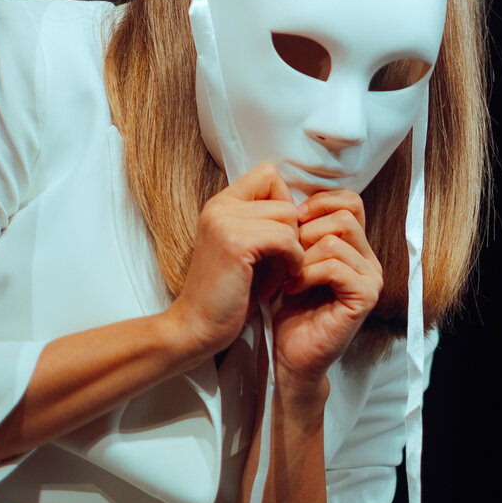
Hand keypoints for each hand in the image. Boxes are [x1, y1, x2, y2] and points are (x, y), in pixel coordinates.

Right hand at [165, 162, 304, 360]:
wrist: (196, 328)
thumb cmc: (228, 293)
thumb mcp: (246, 249)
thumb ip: (263, 223)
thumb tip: (305, 208)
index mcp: (221, 204)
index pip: (269, 174)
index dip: (284, 203)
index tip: (280, 237)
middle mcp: (220, 206)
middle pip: (284, 199)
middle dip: (291, 233)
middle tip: (279, 264)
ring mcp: (225, 222)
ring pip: (288, 217)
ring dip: (292, 250)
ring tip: (277, 275)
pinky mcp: (235, 243)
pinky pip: (286, 239)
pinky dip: (292, 260)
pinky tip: (281, 281)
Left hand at [266, 189, 382, 389]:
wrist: (290, 355)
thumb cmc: (289, 309)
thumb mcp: (293, 260)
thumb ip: (301, 230)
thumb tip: (289, 196)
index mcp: (356, 246)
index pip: (350, 201)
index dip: (318, 204)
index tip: (290, 223)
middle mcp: (369, 258)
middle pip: (345, 214)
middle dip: (307, 230)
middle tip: (286, 255)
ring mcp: (371, 278)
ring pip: (337, 239)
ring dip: (303, 255)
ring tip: (288, 275)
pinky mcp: (364, 297)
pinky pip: (335, 266)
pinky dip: (307, 273)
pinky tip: (293, 288)